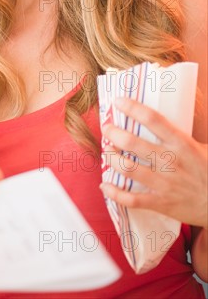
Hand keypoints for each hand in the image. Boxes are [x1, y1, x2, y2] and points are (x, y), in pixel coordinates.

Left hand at [100, 97, 207, 228]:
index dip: (132, 107)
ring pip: (127, 168)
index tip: (118, 101)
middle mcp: (169, 161)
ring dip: (111, 159)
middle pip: (132, 143)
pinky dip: (114, 192)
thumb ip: (181, 135)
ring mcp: (163, 183)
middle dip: (113, 133)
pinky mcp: (160, 203)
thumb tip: (161, 119)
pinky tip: (105, 185)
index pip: (152, 119)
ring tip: (106, 153)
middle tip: (106, 128)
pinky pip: (131, 199)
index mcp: (181, 143)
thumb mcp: (201, 147)